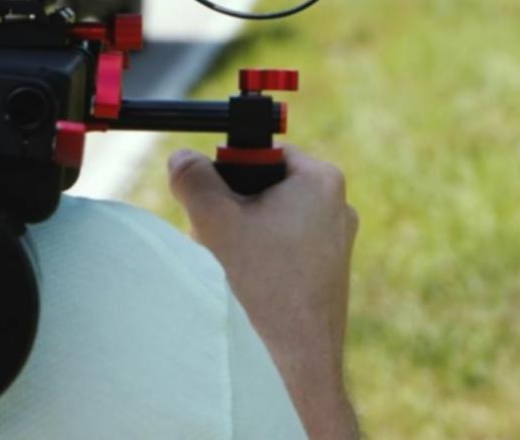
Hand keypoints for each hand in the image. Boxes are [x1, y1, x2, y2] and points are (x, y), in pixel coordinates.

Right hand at [168, 145, 359, 439]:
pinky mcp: (327, 278)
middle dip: (231, 212)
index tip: (213, 200)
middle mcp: (337, 208)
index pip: (262, 153)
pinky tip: (246, 290)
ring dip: (240, 240)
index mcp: (321, 180)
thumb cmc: (261, 288)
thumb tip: (182, 159)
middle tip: (217, 239)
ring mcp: (335, 246)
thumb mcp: (214, 219)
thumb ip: (193, 178)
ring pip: (269, 225)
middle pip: (263, 190)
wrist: (291, 365)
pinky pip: (281, 255)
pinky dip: (257, 265)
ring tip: (232, 271)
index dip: (228, 174)